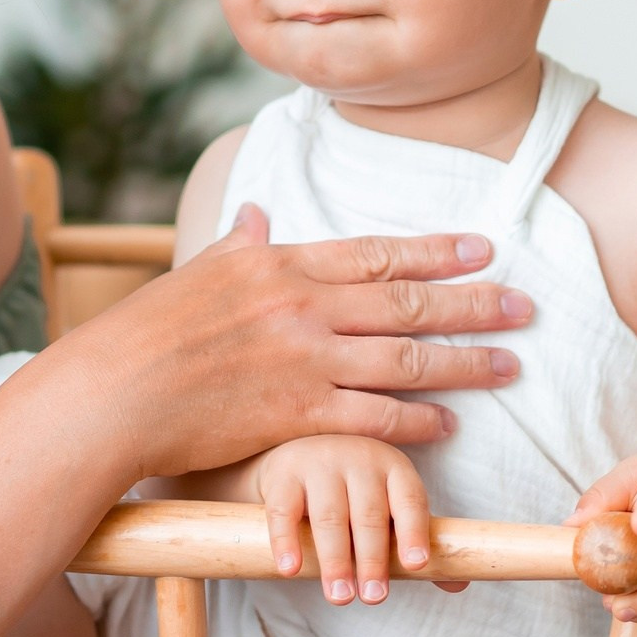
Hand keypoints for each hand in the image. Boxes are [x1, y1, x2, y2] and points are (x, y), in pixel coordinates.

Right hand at [0, 207, 530, 485]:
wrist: (112, 393)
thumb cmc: (144, 334)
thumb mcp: (197, 273)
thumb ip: (237, 245)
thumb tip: (255, 214)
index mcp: (280, 263)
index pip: (376, 253)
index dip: (435, 252)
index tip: (482, 250)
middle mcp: (302, 306)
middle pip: (406, 302)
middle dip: (473, 304)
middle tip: (523, 307)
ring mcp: (304, 361)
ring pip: (404, 359)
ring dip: (463, 363)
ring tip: (507, 365)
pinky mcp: (297, 415)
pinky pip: (374, 417)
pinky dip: (416, 420)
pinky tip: (448, 422)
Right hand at [254, 436, 432, 604]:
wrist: (297, 455)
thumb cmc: (355, 493)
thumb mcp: (389, 509)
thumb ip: (417, 544)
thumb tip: (460, 583)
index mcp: (394, 468)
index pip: (410, 500)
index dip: (414, 532)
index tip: (415, 565)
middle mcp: (359, 458)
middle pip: (369, 514)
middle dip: (373, 559)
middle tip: (375, 598)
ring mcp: (319, 463)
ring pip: (330, 516)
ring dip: (335, 560)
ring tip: (340, 596)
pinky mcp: (284, 474)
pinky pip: (284, 511)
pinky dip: (286, 541)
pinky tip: (291, 569)